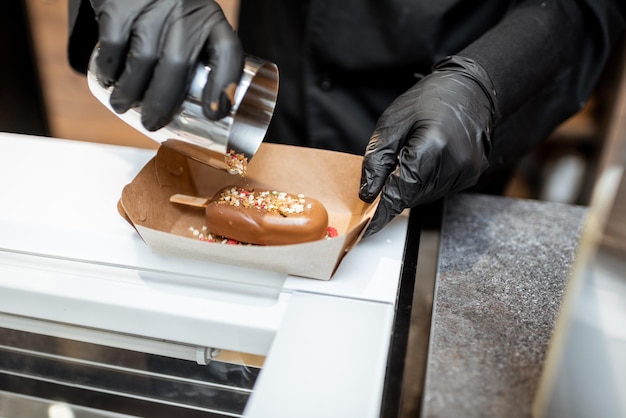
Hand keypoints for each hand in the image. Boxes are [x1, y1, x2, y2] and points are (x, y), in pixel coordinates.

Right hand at [89, 0, 242, 129]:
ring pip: (143, 60)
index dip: (223, 86)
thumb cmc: (165, 8)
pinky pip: (113, 46)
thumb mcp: (190, 23)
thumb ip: (195, 54)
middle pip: (178, 65)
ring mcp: (152, 4)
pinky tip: (108, 79)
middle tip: (151, 121)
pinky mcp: (119, 4)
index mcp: (211, 19)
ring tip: (123, 104)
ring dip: (130, 92)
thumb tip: (193, 110)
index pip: (227, 52)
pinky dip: (109, 69)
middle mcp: (185, 10)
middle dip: (162, 102)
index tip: (213, 113)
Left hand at [359, 56, 495, 235]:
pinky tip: (425, 161)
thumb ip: (377, 161)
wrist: (469, 89)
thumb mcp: (391, 124)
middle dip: (393, 192)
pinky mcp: (472, 174)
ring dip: (409, 187)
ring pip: (425, 196)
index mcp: (433, 147)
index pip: (401, 191)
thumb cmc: (430, 100)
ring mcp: (467, 171)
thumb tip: (368, 193)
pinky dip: (425, 183)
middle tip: (383, 175)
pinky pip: (439, 189)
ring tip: (409, 158)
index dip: (382, 212)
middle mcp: (455, 163)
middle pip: (412, 196)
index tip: (367, 228)